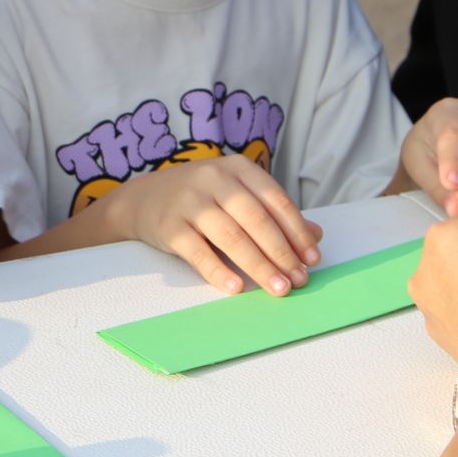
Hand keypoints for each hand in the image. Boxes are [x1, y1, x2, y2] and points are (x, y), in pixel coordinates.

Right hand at [103, 157, 323, 295]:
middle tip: (299, 280)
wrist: (141, 198)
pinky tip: (236, 287)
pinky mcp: (169, 226)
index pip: (276, 201)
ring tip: (277, 288)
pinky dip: (218, 271)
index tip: (312, 259)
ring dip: (258, 265)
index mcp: (237, 168)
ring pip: (231, 236)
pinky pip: (197, 252)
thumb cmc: (200, 198)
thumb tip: (316, 236)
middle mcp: (214, 179)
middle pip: (256, 220)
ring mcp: (189, 202)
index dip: (297, 232)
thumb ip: (273, 213)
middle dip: (281, 253)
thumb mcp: (236, 194)